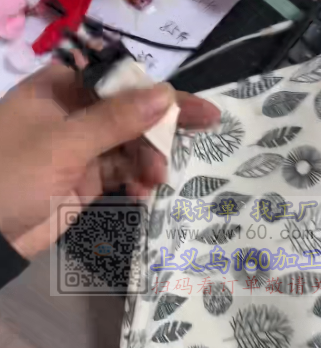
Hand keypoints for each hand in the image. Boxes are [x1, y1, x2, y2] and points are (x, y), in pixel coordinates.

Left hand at [0, 62, 219, 258]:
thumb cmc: (14, 175)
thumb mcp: (65, 143)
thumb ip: (116, 120)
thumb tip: (166, 94)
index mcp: (61, 90)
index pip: (120, 81)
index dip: (159, 92)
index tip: (195, 108)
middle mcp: (74, 114)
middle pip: (131, 113)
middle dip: (160, 130)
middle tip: (200, 134)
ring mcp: (83, 147)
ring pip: (132, 144)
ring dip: (149, 160)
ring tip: (157, 178)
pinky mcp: (88, 177)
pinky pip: (123, 171)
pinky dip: (136, 179)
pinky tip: (141, 191)